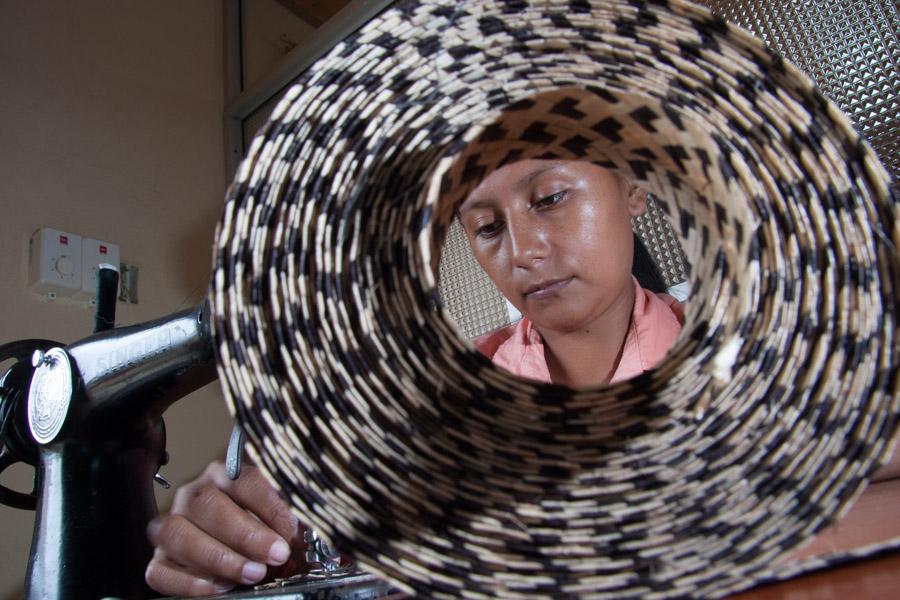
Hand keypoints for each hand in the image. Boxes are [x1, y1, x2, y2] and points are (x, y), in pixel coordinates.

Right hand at [145, 461, 306, 595]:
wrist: (228, 545)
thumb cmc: (258, 530)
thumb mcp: (275, 520)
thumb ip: (288, 524)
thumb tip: (309, 536)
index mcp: (225, 474)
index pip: (244, 480)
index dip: (269, 505)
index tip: (291, 531)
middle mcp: (192, 495)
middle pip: (207, 504)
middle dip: (245, 534)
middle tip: (275, 554)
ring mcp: (169, 526)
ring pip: (179, 534)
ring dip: (219, 557)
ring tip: (253, 573)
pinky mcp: (157, 559)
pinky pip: (160, 571)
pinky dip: (190, 583)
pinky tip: (221, 588)